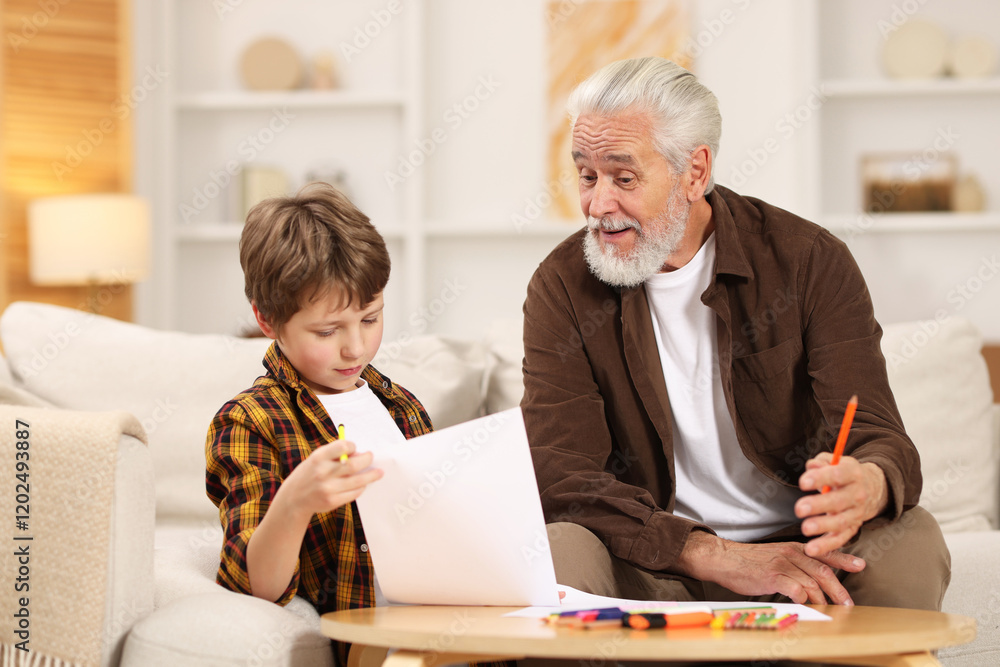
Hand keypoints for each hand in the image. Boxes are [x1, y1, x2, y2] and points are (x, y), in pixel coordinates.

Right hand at [275, 440, 382, 522]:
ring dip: (371, 475)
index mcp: (318, 458)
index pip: (342, 447)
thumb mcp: (316, 459)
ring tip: (378, 472)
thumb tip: (360, 454)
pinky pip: (354, 493)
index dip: (352, 446)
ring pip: (358, 481)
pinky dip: (361, 487)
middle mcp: (322, 473)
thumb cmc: (309, 474)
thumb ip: (335, 455)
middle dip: (367, 459)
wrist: (293, 498)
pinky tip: (363, 484)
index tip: (354, 448)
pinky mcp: (332, 501)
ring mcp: (328, 488)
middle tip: (371, 457)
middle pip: (353, 465)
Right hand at [675, 531, 864, 604]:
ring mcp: (782, 563)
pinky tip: (806, 605)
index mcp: (795, 548)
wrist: (725, 558)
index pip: (825, 553)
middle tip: (848, 603)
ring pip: (812, 582)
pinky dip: (804, 598)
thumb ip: (796, 563)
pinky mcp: (772, 575)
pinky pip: (795, 588)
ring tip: (829, 611)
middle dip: (839, 589)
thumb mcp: (777, 555)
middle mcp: (792, 553)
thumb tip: (813, 579)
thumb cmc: (750, 561)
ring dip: (823, 599)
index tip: (861, 565)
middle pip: (824, 571)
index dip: (845, 559)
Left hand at [796, 454, 887, 555]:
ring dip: (822, 526)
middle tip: (799, 509)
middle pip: (839, 501)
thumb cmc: (844, 473)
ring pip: (841, 522)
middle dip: (818, 506)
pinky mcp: (853, 528)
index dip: (820, 478)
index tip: (803, 483)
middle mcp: (857, 495)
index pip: (838, 475)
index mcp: (853, 474)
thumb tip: (811, 467)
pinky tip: (811, 549)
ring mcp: (856, 513)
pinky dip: (826, 546)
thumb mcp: (836, 461)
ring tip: (805, 528)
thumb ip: (821, 462)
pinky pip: (840, 539)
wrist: (871, 489)